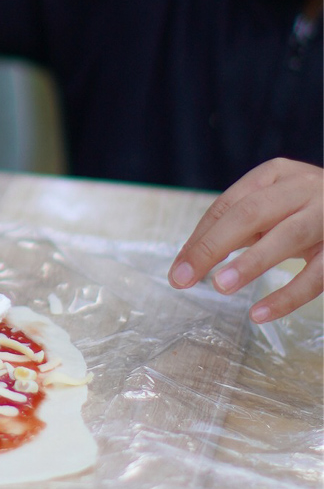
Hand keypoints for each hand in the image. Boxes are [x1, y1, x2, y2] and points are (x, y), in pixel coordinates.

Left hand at [169, 158, 322, 322]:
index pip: (226, 205)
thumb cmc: (306, 209)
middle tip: (183, 278)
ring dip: (250, 263)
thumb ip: (235, 228)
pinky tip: (259, 313)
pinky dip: (287, 296)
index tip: (178, 270)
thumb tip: (187, 263)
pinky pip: (316, 275)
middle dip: (212, 247)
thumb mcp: (271, 207)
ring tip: (220, 286)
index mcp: (274, 175)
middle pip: (249, 214)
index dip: (199, 238)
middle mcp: (302, 188)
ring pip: (287, 237)